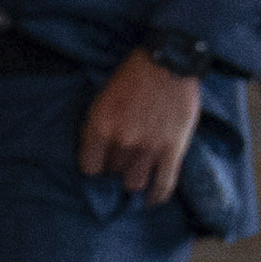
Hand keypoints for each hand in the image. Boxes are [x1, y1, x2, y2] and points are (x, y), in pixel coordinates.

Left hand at [80, 49, 199, 200]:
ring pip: (134, 184)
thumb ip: (99, 124)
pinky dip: (157, 196)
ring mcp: (148, 149)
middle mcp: (122, 142)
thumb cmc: (135, 72)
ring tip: (134, 177)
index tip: (98, 165)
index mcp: (101, 126)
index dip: (93, 167)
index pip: (89, 167)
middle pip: (111, 174)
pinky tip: (151, 201)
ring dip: (132, 181)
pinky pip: (163, 185)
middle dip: (113, 171)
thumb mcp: (104, 95)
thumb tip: (95, 147)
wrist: (170, 60)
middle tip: (118, 165)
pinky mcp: (172, 150)